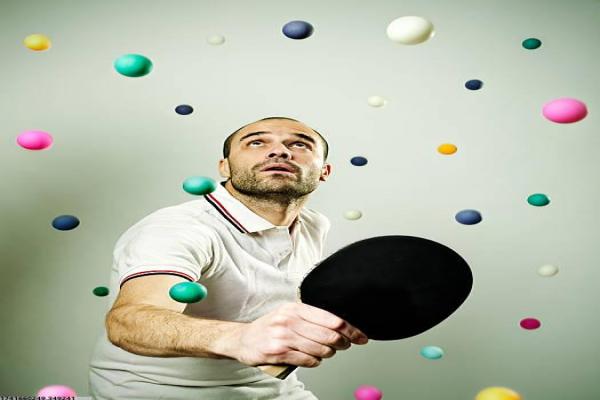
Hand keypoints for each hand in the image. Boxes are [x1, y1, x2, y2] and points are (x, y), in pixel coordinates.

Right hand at [229, 302, 368, 367]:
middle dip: (343, 344)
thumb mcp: (288, 314)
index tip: (361, 337)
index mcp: (296, 308)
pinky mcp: (278, 353)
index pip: (331, 319)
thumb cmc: (269, 327)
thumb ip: (311, 318)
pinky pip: (307, 361)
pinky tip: (311, 359)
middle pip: (329, 336)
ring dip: (327, 355)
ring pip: (320, 350)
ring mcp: (283, 336)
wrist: (241, 339)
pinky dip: (314, 362)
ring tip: (324, 353)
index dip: (350, 330)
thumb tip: (341, 327)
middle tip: (345, 346)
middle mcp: (290, 320)